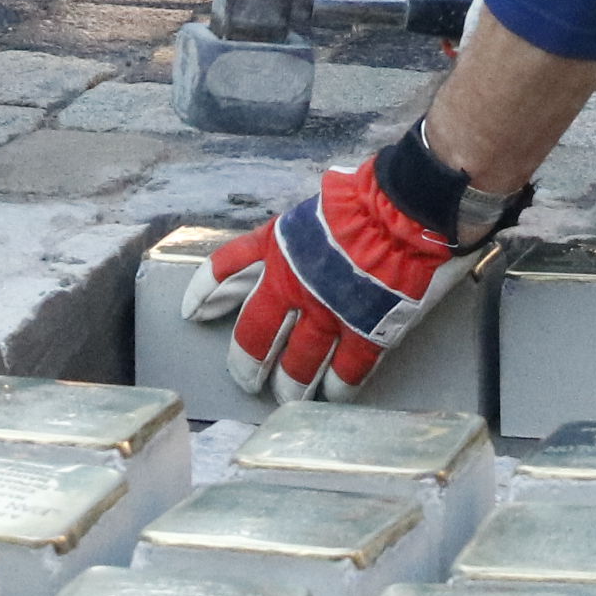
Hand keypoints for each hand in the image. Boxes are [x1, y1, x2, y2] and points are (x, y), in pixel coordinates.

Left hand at [188, 141, 470, 399]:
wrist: (403, 209)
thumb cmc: (363, 199)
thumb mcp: (310, 210)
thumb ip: (290, 235)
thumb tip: (276, 248)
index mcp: (277, 249)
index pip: (225, 271)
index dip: (204, 293)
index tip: (192, 312)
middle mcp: (294, 286)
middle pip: (256, 336)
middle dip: (247, 363)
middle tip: (246, 379)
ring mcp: (329, 312)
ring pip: (299, 363)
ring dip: (291, 384)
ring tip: (287, 396)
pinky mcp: (365, 329)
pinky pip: (347, 370)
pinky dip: (339, 386)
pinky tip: (333, 395)